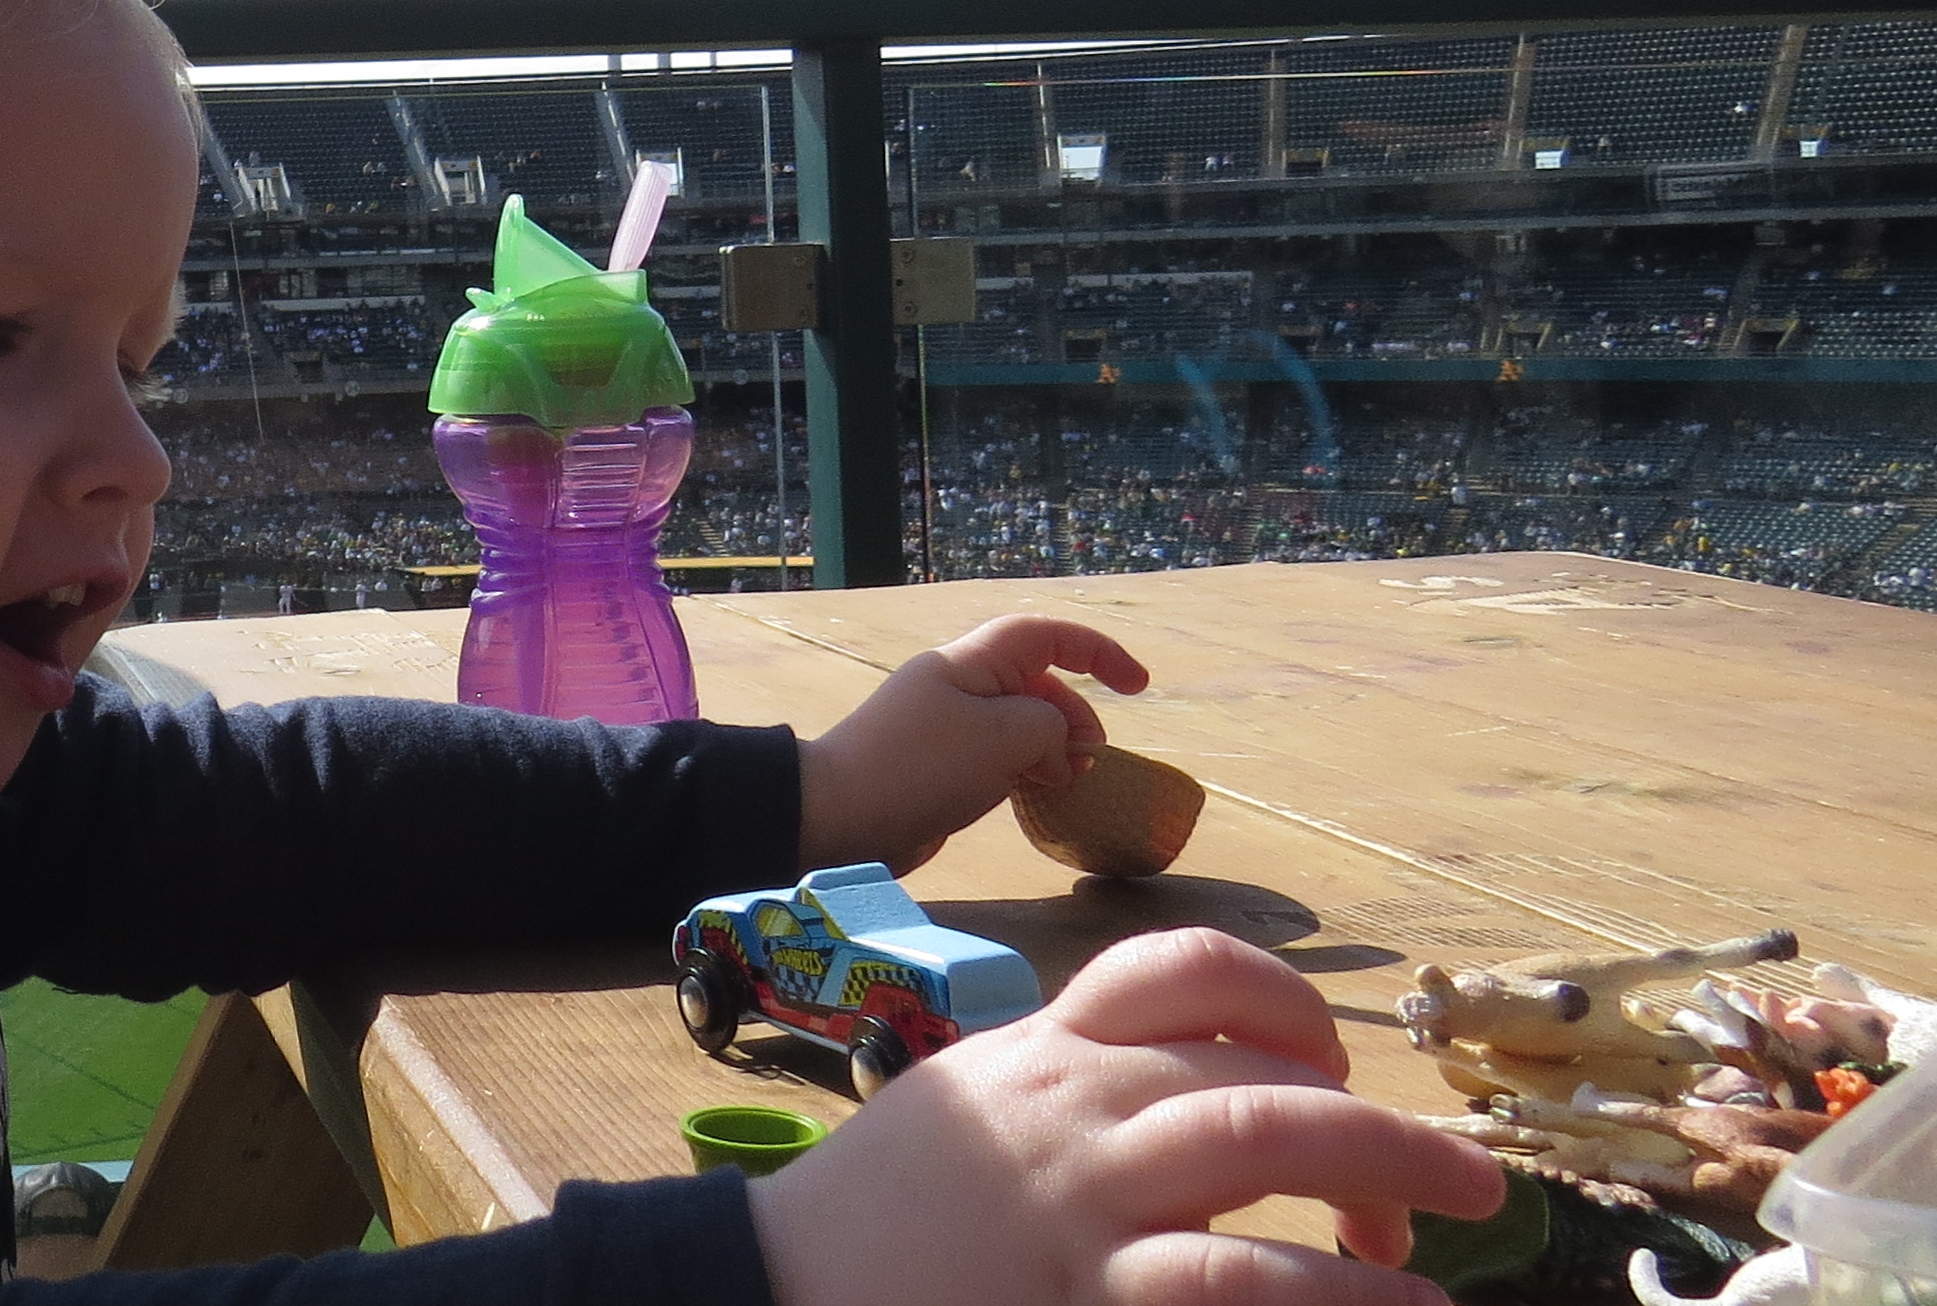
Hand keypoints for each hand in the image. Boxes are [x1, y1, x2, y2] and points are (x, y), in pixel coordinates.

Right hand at [749, 928, 1504, 1305]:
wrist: (776, 1278)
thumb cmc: (882, 1206)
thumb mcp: (973, 1104)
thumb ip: (1066, 1083)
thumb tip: (1187, 1088)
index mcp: (1046, 1048)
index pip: (1182, 968)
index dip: (1284, 1003)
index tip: (1321, 1064)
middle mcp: (1074, 1102)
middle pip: (1259, 1066)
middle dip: (1381, 1117)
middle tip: (1464, 1174)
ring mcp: (1082, 1196)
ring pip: (1266, 1140)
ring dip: (1389, 1175)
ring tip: (1461, 1218)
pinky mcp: (1085, 1290)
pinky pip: (1238, 1274)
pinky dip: (1336, 1291)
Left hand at [800, 615, 1146, 873]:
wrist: (839, 816)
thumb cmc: (924, 766)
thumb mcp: (1005, 737)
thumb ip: (1050, 726)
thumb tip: (1055, 746)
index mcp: (969, 663)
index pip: (1044, 636)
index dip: (1097, 652)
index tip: (1138, 686)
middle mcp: (957, 687)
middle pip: (1035, 683)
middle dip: (1074, 714)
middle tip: (1088, 759)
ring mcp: (945, 728)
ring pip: (1018, 724)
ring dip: (1052, 748)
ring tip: (1067, 782)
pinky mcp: (938, 768)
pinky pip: (996, 757)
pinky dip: (1025, 771)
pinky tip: (1037, 796)